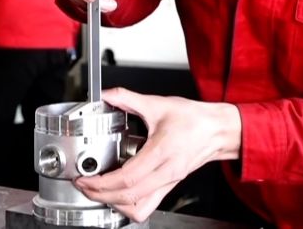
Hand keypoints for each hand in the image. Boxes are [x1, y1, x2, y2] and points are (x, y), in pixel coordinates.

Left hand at [74, 88, 241, 222]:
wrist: (218, 130)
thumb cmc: (194, 119)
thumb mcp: (159, 104)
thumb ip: (129, 99)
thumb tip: (108, 95)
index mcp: (162, 151)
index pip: (128, 177)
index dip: (102, 183)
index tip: (86, 179)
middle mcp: (167, 172)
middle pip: (129, 196)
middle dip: (101, 195)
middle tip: (84, 186)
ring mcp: (169, 182)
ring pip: (139, 207)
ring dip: (115, 204)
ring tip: (99, 192)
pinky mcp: (170, 186)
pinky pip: (148, 206)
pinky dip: (130, 207)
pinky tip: (118, 195)